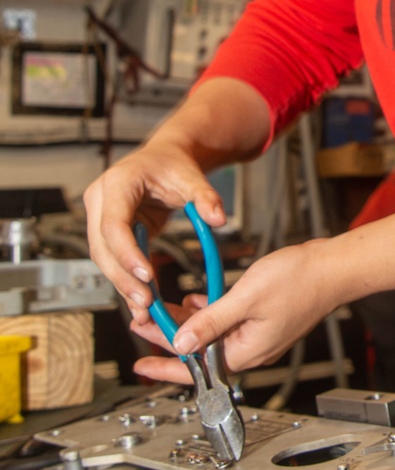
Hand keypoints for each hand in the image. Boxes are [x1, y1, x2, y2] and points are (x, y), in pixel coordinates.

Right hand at [84, 144, 224, 317]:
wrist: (163, 158)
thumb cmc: (173, 165)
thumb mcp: (192, 177)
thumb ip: (205, 197)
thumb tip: (218, 219)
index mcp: (117, 183)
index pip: (114, 224)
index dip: (127, 252)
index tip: (147, 275)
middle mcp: (100, 201)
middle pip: (103, 248)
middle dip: (123, 278)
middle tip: (146, 303)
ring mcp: (100, 217)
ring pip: (104, 259)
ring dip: (123, 286)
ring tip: (145, 311)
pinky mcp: (108, 233)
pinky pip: (114, 261)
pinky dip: (128, 281)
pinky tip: (142, 303)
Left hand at [130, 240, 342, 382]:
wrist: (333, 269)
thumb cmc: (300, 280)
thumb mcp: (246, 297)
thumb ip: (211, 321)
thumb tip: (181, 342)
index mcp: (246, 350)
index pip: (196, 368)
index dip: (164, 367)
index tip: (140, 366)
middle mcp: (251, 349)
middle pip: (200, 352)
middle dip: (169, 338)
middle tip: (143, 324)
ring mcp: (258, 337)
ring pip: (212, 336)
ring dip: (187, 323)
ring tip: (163, 311)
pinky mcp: (263, 323)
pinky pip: (227, 325)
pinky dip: (208, 314)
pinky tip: (197, 299)